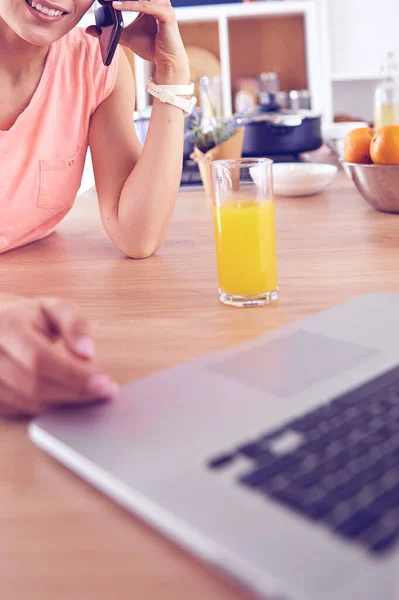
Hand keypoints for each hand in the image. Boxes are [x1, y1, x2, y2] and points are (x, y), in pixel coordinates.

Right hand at [0, 298, 118, 417]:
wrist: (1, 325)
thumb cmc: (32, 318)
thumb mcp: (56, 309)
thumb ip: (75, 324)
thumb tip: (87, 352)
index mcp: (8, 326)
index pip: (40, 358)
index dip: (74, 374)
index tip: (104, 382)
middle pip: (34, 384)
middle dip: (74, 392)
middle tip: (104, 392)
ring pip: (27, 402)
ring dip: (63, 403)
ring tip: (89, 394)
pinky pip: (20, 411)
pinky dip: (48, 409)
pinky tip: (67, 399)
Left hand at [88, 0, 189, 82]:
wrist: (166, 62)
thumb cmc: (150, 48)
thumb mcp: (125, 37)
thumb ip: (111, 30)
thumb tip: (89, 29)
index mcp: (149, 2)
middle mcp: (158, 1)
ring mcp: (163, 6)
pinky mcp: (167, 14)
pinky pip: (146, 6)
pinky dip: (131, 5)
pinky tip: (117, 6)